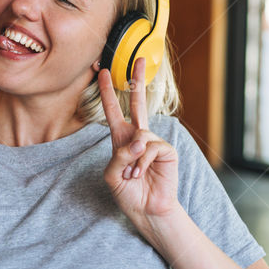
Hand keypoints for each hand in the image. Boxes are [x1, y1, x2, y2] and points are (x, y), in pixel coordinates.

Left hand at [98, 57, 179, 228]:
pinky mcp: (168, 150)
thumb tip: (139, 140)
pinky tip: (142, 174)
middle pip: (139, 102)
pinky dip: (143, 162)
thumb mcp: (112, 174)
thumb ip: (119, 155)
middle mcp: (138, 137)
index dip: (107, 92)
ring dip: (132, 159)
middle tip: (139, 58)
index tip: (101, 72)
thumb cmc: (128, 193)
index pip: (114, 111)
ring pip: (139, 136)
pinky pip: (150, 147)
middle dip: (137, 80)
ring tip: (132, 175)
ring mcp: (154, 142)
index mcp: (121, 140)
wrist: (147, 210)